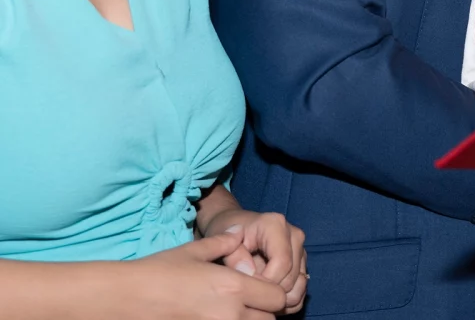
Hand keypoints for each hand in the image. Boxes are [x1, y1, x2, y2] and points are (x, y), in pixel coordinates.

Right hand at [121, 232, 288, 319]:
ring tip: (232, 310)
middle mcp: (230, 314)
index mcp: (234, 287)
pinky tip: (215, 316)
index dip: (273, 292)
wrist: (126, 298)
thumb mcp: (194, 251)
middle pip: (269, 319)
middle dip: (264, 310)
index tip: (260, 286)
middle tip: (249, 301)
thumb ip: (223, 243)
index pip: (278, 298)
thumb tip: (237, 233)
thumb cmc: (159, 271)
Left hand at [202, 210, 307, 312]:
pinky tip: (267, 298)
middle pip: (291, 277)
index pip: (282, 263)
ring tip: (257, 298)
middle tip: (248, 295)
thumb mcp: (223, 242)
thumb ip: (235, 257)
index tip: (245, 287)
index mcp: (276, 225)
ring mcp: (300, 250)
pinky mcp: (301, 263)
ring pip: (299, 287)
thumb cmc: (227, 235)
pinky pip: (301, 290)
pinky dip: (286, 301)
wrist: (233, 230)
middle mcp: (294, 236)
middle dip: (270, 292)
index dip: (264, 282)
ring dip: (280, 299)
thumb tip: (249, 272)